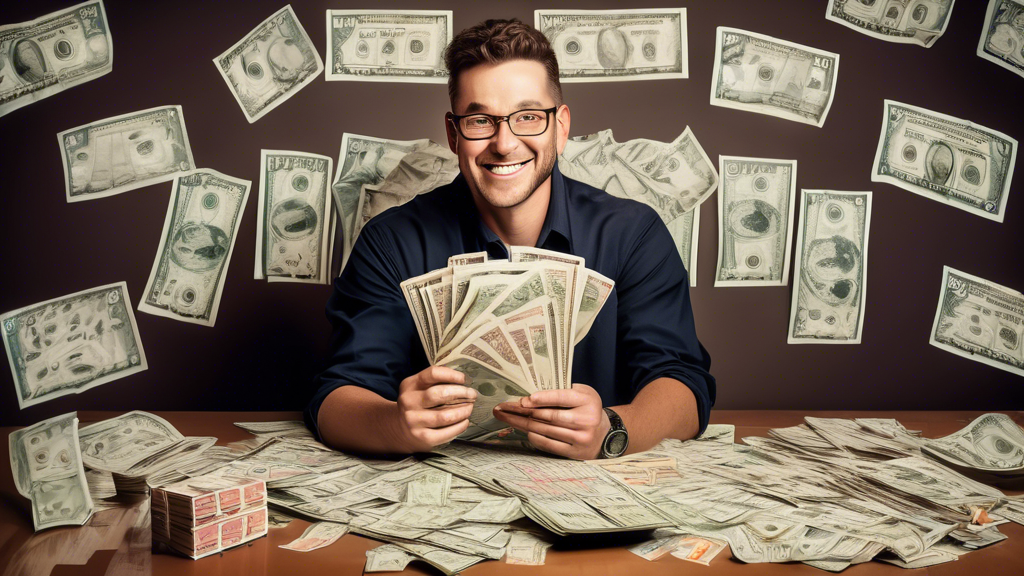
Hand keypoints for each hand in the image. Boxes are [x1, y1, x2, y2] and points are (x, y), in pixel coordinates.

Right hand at [396, 366, 476, 451]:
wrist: (399, 429)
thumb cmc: (417, 404)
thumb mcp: (418, 388)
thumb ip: (436, 381)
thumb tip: (462, 379)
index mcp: (410, 385)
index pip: (432, 374)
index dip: (452, 375)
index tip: (464, 379)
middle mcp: (409, 402)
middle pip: (440, 394)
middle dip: (461, 393)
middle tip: (472, 394)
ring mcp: (414, 421)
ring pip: (445, 416)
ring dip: (463, 411)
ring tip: (470, 408)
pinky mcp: (422, 437)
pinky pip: (446, 433)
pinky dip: (460, 426)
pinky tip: (465, 422)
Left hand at [493, 384, 609, 459]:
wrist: (603, 434)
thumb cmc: (586, 409)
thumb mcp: (581, 394)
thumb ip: (561, 391)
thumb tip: (529, 398)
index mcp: (587, 400)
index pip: (562, 398)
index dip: (542, 398)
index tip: (524, 400)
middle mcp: (586, 419)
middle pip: (549, 415)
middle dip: (523, 411)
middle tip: (503, 407)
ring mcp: (580, 438)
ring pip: (545, 430)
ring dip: (522, 423)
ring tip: (506, 417)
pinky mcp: (574, 452)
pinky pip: (548, 444)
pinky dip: (533, 436)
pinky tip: (522, 429)